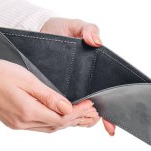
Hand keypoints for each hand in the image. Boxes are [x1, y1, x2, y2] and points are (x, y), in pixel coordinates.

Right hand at [0, 59, 99, 132]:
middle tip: (92, 113)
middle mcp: (23, 123)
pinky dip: (53, 122)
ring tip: (81, 116)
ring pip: (48, 128)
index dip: (79, 112)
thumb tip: (67, 108)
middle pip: (57, 126)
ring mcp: (17, 125)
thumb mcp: (26, 79)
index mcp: (27, 111)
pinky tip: (59, 117)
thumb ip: (48, 96)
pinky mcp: (13, 123)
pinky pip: (39, 126)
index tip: (91, 105)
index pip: (61, 118)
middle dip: (76, 119)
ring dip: (66, 123)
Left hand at [40, 17, 115, 135]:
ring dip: (83, 116)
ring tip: (87, 122)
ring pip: (78, 106)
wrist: (37, 31)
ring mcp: (68, 86)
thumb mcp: (75, 26)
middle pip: (95, 102)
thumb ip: (89, 29)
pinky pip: (60, 102)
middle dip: (101, 116)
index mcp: (92, 68)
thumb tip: (97, 41)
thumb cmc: (59, 29)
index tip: (113, 122)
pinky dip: (65, 111)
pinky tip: (68, 118)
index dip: (111, 107)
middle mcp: (81, 80)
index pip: (106, 90)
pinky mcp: (52, 87)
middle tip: (103, 124)